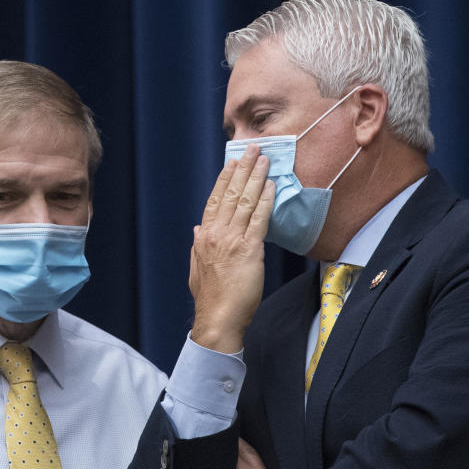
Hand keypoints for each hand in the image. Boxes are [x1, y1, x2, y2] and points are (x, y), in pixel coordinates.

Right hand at [190, 146, 274, 352]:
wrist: (218, 318)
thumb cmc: (211, 299)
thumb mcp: (196, 269)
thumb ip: (198, 247)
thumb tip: (198, 229)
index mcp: (204, 238)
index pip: (214, 201)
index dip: (224, 179)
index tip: (232, 163)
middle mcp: (216, 234)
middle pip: (230, 194)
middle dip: (242, 169)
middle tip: (253, 149)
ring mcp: (232, 240)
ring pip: (244, 202)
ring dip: (256, 177)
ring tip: (264, 160)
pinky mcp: (249, 250)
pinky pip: (258, 219)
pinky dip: (265, 200)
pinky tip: (271, 186)